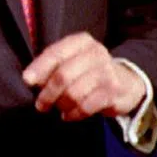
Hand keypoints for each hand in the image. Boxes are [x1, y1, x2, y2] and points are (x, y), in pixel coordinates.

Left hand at [22, 32, 145, 120]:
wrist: (128, 80)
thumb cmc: (90, 69)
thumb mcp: (73, 58)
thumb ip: (53, 64)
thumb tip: (30, 79)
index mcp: (81, 41)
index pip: (55, 53)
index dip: (39, 68)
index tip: (27, 80)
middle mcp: (95, 54)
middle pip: (63, 75)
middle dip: (47, 93)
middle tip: (40, 105)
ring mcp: (107, 73)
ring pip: (73, 93)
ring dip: (61, 105)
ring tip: (58, 108)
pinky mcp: (114, 92)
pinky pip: (86, 106)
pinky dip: (74, 113)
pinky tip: (69, 115)